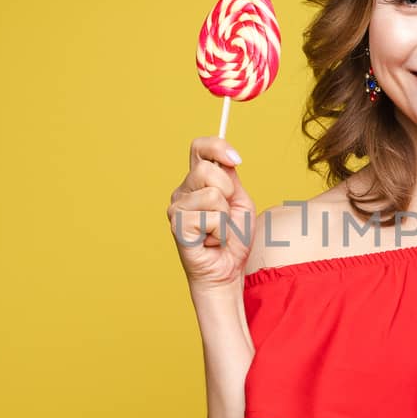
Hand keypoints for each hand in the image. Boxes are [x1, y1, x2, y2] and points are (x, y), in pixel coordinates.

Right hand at [168, 136, 255, 290]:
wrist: (227, 270)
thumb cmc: (233, 238)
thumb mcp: (240, 201)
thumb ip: (231, 178)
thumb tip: (228, 158)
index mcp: (198, 181)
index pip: (200, 148)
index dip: (217, 147)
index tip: (236, 160)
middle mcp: (183, 191)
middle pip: (207, 169)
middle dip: (228, 192)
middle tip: (226, 214)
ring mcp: (176, 207)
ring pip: (212, 195)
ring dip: (225, 217)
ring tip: (218, 231)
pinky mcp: (177, 225)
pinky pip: (210, 217)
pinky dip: (220, 232)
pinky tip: (211, 240)